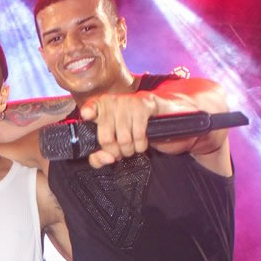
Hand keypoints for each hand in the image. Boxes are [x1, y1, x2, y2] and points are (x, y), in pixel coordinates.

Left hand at [80, 90, 198, 168]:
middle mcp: (113, 102)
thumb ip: (101, 156)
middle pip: (104, 135)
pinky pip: (138, 133)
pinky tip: (143, 141)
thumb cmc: (139, 132)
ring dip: (129, 150)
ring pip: (122, 138)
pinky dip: (141, 144)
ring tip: (134, 146)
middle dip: (114, 151)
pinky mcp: (145, 105)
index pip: (90, 108)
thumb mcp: (117, 146)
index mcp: (102, 109)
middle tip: (121, 151)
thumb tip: (105, 157)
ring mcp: (129, 102)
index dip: (89, 112)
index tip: (88, 115)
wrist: (172, 119)